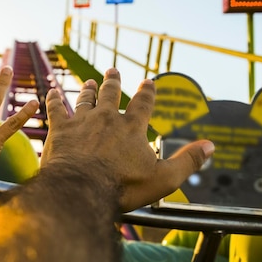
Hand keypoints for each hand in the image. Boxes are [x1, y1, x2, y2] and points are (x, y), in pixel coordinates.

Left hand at [41, 68, 213, 211]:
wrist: (82, 190)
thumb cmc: (123, 187)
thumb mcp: (164, 179)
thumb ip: (187, 161)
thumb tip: (211, 146)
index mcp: (132, 128)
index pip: (143, 104)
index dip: (147, 92)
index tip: (148, 81)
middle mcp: (106, 118)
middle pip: (110, 94)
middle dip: (113, 82)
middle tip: (112, 71)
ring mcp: (82, 122)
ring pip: (85, 99)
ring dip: (88, 90)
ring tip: (90, 82)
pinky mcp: (60, 130)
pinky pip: (56, 109)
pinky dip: (53, 99)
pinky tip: (51, 91)